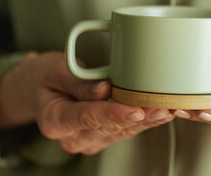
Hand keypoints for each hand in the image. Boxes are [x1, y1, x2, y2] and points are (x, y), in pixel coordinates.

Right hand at [0, 51, 174, 154]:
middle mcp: (72, 137)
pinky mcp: (102, 137)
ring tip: (169, 108)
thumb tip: (103, 89)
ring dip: (148, 120)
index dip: (114, 114)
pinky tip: (163, 112)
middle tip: (164, 106)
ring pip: (123, 131)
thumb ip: (78, 81)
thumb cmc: (47, 77)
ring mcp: (88, 140)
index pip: (87, 117)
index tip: (136, 111)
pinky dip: (145, 120)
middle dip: (140, 117)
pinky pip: (126, 130)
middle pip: (110, 126)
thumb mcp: (55, 70)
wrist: (41, 89)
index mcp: (54, 120)